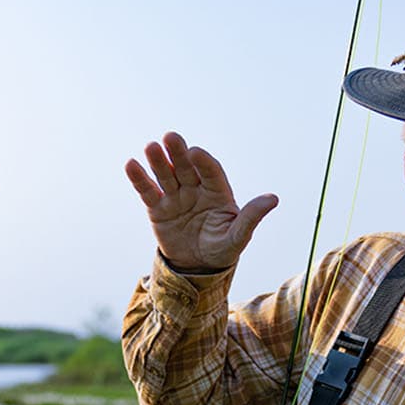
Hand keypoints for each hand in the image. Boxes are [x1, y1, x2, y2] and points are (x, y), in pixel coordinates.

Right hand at [124, 130, 277, 271]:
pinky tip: (131, 164)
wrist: (197, 267)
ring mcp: (175, 197)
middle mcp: (195, 189)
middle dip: (178, 152)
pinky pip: (148, 191)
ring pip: (166, 175)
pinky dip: (139, 178)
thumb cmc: (222, 249)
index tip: (195, 153)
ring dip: (158, 161)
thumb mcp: (238, 236)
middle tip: (170, 137)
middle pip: (186, 167)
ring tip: (151, 147)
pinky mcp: (158, 208)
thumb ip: (251, 217)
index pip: (210, 171)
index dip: (203, 161)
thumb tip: (273, 199)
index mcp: (217, 192)